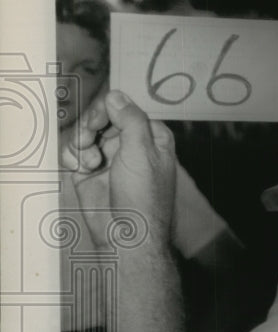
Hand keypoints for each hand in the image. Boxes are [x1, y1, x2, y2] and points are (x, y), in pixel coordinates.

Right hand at [63, 90, 175, 248]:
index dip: (108, 112)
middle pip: (101, 118)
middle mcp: (130, 146)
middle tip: (87, 139)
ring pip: (85, 133)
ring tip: (89, 161)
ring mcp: (109, 159)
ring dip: (80, 143)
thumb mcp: (141, 150)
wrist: (125, 236)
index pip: (124, 108)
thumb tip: (116, 95)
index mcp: (151, 137)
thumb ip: (130, 118)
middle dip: (90, 127)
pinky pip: (74, 152)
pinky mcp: (89, 173)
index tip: (98, 123)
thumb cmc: (142, 197)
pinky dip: (73, 156)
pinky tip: (81, 168)